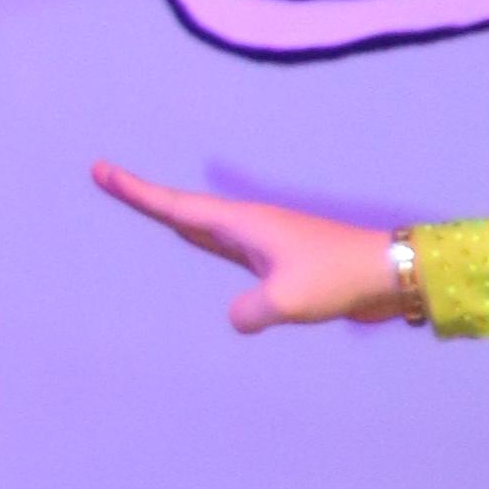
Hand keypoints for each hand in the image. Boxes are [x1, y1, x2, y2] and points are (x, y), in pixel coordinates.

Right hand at [91, 161, 413, 328]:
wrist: (387, 271)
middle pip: (183, 208)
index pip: (176, 208)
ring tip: (143, 203)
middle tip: (108, 178)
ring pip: (204, 225)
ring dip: (172, 214)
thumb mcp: (284, 301)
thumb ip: (248, 312)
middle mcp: (248, 226)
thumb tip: (236, 318)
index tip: (101, 170)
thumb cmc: (336, 278)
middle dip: (145, 196)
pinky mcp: (278, 260)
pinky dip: (201, 238)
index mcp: (243, 225)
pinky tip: (197, 239)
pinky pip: (225, 246)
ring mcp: (263, 241)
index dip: (136, 192)